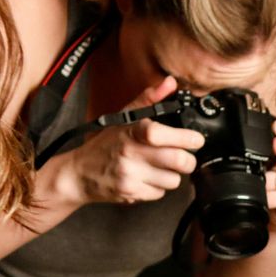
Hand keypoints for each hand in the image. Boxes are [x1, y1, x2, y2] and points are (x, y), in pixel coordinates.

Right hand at [53, 75, 204, 205]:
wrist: (79, 173)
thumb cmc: (105, 144)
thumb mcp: (124, 118)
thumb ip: (149, 99)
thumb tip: (170, 83)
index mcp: (131, 132)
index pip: (161, 134)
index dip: (186, 137)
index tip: (195, 139)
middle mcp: (130, 153)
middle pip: (178, 161)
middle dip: (188, 160)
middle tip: (185, 157)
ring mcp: (130, 175)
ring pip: (173, 180)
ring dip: (172, 175)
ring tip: (160, 168)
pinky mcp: (131, 194)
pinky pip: (160, 194)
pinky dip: (158, 188)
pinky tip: (147, 179)